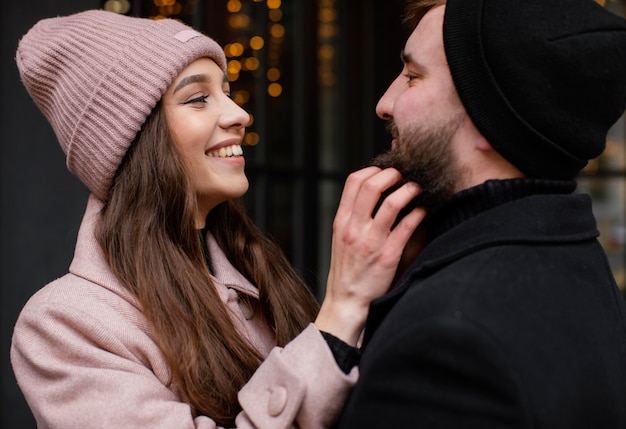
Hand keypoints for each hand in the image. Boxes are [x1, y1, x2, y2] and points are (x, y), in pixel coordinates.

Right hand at [315, 167, 426, 345]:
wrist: (346, 303)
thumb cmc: (347, 271)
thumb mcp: (341, 239)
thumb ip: (353, 216)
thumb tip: (374, 192)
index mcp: (342, 222)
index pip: (353, 182)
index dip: (373, 170)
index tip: (386, 171)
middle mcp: (353, 229)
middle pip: (371, 186)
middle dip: (392, 174)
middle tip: (405, 176)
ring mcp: (370, 242)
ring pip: (391, 203)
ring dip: (409, 190)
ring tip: (417, 189)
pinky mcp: (387, 257)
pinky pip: (406, 227)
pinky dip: (418, 213)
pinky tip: (423, 211)